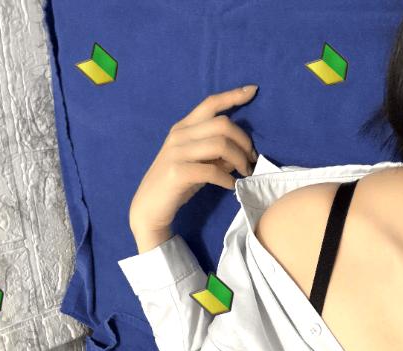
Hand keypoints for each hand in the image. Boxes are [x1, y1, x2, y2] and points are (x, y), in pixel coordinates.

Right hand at [129, 85, 258, 233]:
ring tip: (245, 173)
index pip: (210, 104)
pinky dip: (228, 179)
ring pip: (220, 145)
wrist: (149, 207)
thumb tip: (241, 151)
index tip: (253, 91)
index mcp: (184, 127)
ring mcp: (177, 152)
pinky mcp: (178, 172)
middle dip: (244, 141)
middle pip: (222, 124)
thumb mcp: (197, 163)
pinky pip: (212, 171)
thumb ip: (216, 154)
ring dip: (239, 160)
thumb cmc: (176, 184)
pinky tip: (232, 186)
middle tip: (251, 159)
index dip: (233, 96)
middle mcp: (180, 135)